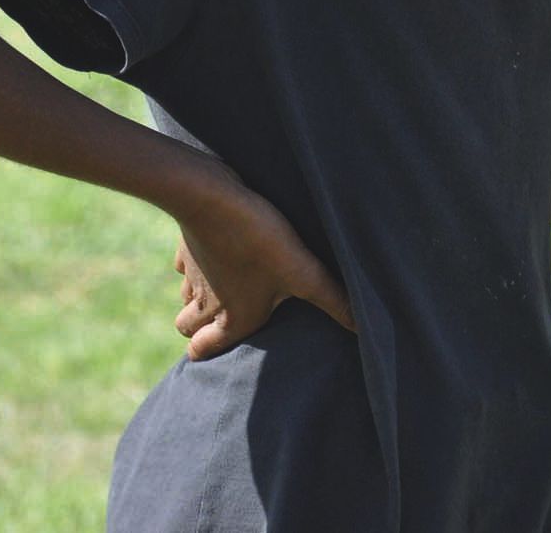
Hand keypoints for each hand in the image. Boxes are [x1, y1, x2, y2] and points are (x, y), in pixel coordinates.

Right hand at [171, 182, 354, 360]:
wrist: (212, 197)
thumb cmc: (260, 241)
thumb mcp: (304, 274)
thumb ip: (334, 301)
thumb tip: (366, 330)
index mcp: (232, 318)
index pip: (204, 350)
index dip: (206, 352)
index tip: (210, 352)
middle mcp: (206, 301)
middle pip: (185, 327)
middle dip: (198, 329)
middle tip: (218, 322)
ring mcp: (192, 274)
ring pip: (185, 297)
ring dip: (197, 298)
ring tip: (220, 291)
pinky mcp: (186, 245)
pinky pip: (184, 264)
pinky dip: (194, 265)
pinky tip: (213, 252)